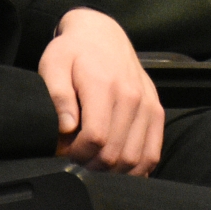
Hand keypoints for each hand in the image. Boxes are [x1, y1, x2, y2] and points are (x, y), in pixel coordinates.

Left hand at [39, 8, 164, 174]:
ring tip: (93, 166)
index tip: (63, 153)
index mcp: (105, 86)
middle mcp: (132, 97)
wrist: (103, 35)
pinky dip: (137, 170)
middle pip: (115, 153)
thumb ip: (58, 96)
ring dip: (112, 174)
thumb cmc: (73, 52)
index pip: (96, 138)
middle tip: (75, 163)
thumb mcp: (54, 65)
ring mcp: (148, 105)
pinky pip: (152, 154)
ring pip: (135, 159)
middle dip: (91, 167)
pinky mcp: (156, 112)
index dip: (76, 154)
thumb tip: (65, 127)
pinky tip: (118, 171)